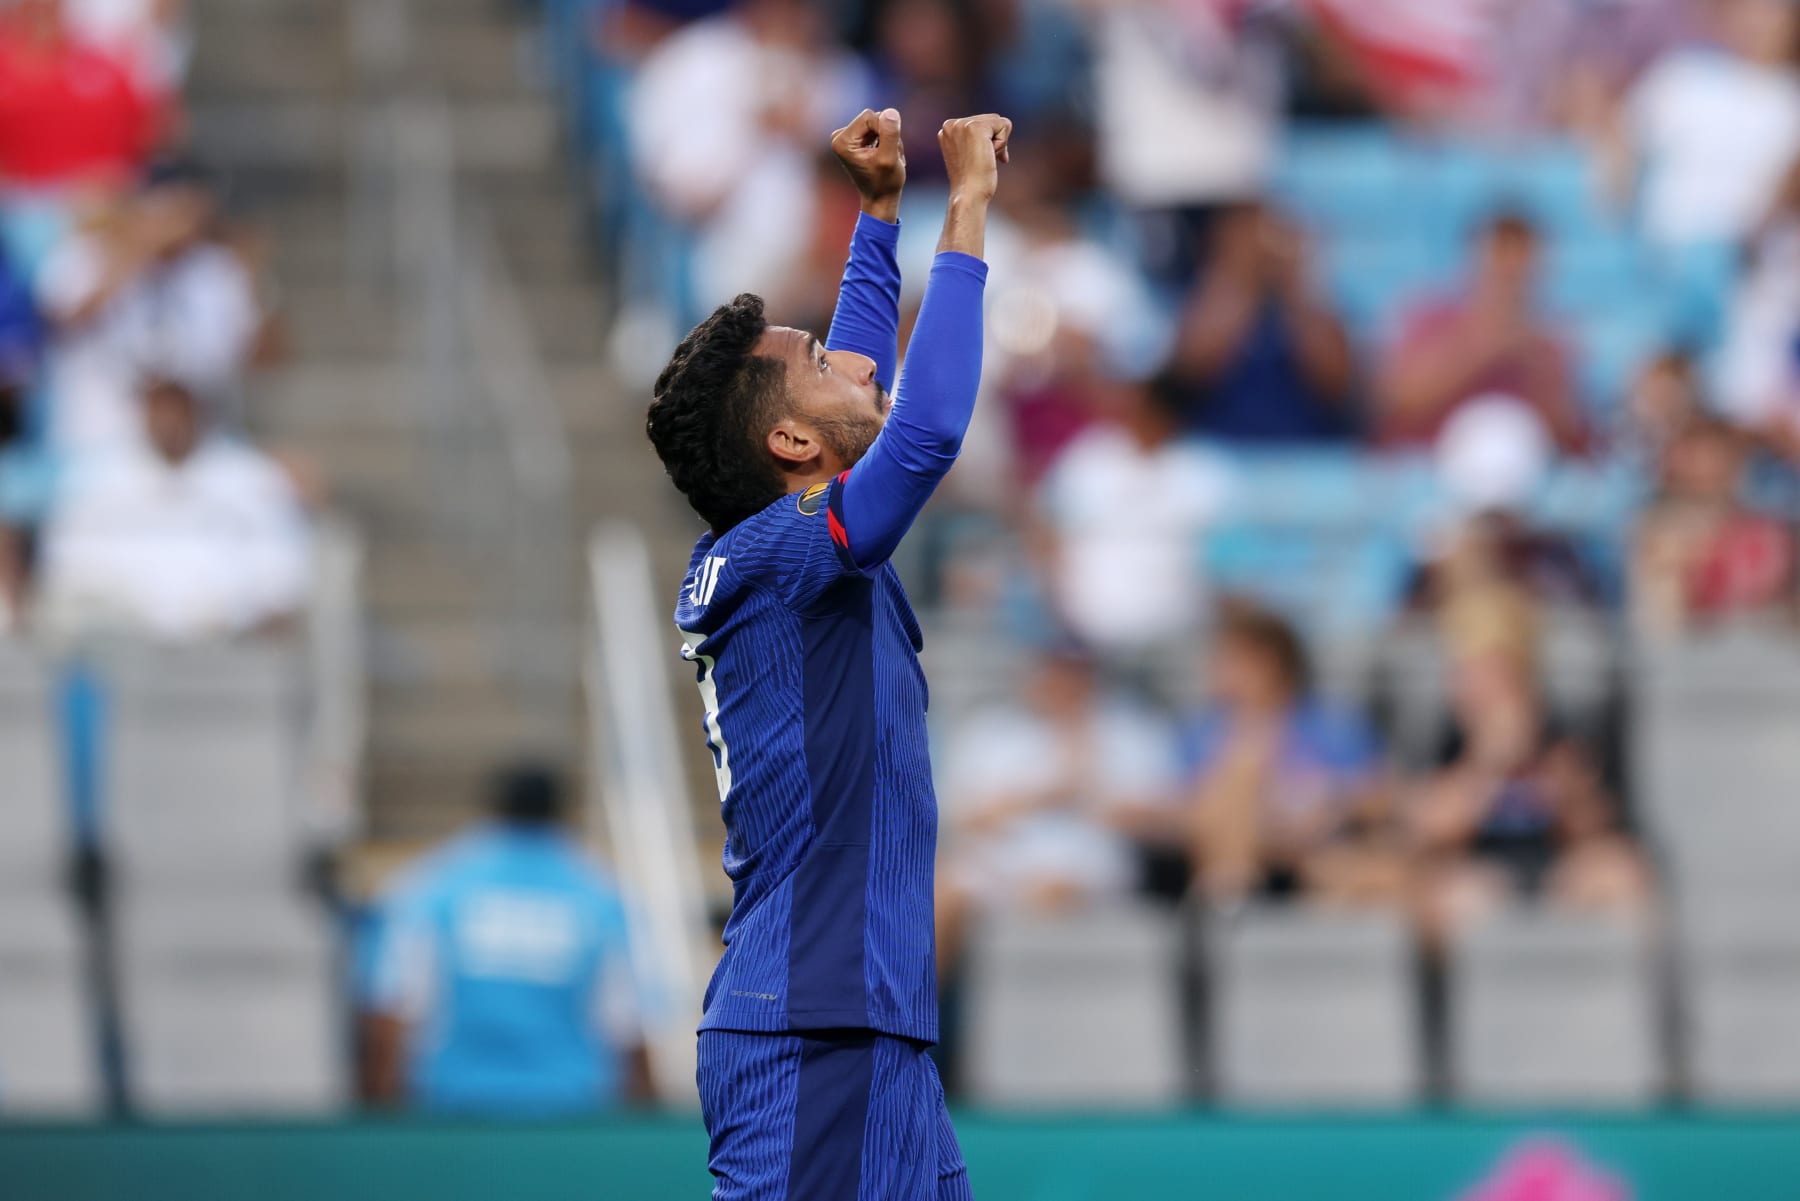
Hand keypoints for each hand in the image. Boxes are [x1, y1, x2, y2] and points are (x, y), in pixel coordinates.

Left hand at [831, 108, 905, 222]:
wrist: (880, 199)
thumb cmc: (885, 183)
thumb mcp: (889, 159)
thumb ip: (890, 134)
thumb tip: (890, 112)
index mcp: (842, 141)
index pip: (870, 116)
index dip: (885, 129)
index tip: (889, 149)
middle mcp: (839, 137)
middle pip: (872, 117)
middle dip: (886, 134)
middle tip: (890, 155)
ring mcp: (846, 137)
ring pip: (877, 123)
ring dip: (887, 138)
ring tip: (887, 158)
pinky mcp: (855, 139)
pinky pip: (876, 129)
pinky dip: (885, 140)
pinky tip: (884, 156)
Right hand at [938, 113, 1010, 205]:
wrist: (968, 194)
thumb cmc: (971, 180)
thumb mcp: (969, 153)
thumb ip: (977, 136)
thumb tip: (1004, 123)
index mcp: (947, 129)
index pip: (980, 122)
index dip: (988, 141)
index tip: (979, 158)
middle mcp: (951, 123)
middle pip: (991, 119)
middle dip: (995, 140)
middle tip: (983, 161)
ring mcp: (962, 124)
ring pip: (998, 122)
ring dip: (999, 143)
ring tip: (984, 159)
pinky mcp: (976, 127)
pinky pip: (1004, 125)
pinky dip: (1003, 143)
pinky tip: (990, 156)